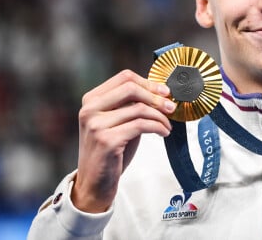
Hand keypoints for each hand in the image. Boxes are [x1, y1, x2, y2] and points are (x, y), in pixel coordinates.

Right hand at [71, 69, 174, 212]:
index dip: (148, 83)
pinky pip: (141, 125)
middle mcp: (90, 109)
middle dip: (156, 97)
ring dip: (160, 117)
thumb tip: (161, 92)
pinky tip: (163, 132)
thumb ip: (131, 105)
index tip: (165, 91)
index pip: (124, 77)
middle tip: (171, 107)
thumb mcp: (118, 121)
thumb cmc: (111, 150)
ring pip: (139, 109)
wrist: (95, 183)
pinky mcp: (106, 140)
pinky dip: (157, 127)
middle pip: (131, 89)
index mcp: (91, 100)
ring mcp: (96, 125)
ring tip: (167, 125)